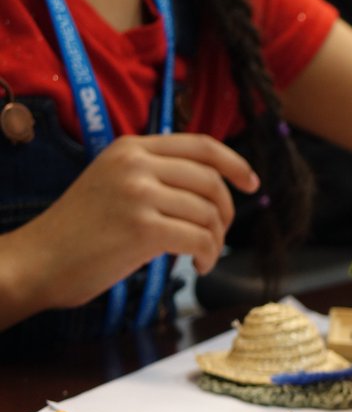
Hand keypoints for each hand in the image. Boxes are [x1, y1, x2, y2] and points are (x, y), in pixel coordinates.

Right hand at [1, 134, 256, 319]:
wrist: (38, 260)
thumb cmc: (79, 230)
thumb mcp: (114, 183)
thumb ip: (155, 176)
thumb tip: (211, 188)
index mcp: (132, 147)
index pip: (202, 145)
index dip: (235, 164)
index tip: (252, 184)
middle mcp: (136, 164)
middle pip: (211, 181)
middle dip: (225, 212)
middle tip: (219, 235)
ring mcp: (139, 194)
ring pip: (208, 213)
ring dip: (215, 240)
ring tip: (203, 255)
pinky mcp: (143, 228)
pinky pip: (200, 239)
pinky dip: (208, 256)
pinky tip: (198, 266)